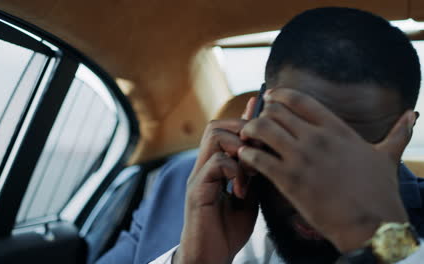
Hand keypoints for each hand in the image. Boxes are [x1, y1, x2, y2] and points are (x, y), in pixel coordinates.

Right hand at [175, 98, 257, 263]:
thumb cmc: (228, 230)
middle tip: (259, 145)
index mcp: (215, 167)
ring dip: (239, 146)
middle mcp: (204, 167)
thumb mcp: (248, 197)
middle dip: (241, 128)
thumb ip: (252, 175)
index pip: (225, 130)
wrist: (209, 258)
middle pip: (216, 126)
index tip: (260, 107)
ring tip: (251, 167)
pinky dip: (235, 171)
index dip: (243, 117)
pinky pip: (216, 164)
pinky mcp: (197, 191)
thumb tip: (265, 154)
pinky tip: (242, 189)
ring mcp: (199, 177)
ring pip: (214, 138)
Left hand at [238, 88, 414, 251]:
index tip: (270, 97)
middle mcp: (317, 138)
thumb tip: (414, 115)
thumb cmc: (380, 192)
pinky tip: (245, 158)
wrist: (372, 226)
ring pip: (262, 129)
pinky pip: (257, 159)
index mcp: (336, 129)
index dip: (280, 95)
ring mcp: (301, 158)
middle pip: (276, 112)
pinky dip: (246, 156)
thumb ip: (398, 133)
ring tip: (246, 139)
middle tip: (256, 123)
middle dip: (262, 115)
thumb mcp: (387, 156)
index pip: (300, 100)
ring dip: (250, 132)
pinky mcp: (289, 180)